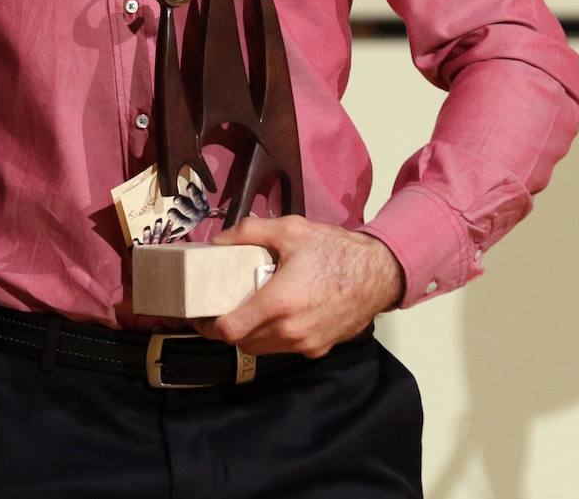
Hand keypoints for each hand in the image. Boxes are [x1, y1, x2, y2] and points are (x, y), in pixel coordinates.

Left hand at [192, 216, 404, 357]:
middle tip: (216, 310)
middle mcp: (291, 331)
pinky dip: (272, 337)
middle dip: (226, 330)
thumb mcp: (289, 229)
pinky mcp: (320, 348)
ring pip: (264, 349)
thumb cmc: (334, 250)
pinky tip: (272, 315)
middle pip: (243, 343)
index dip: (208, 326)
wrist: (379, 272)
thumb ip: (248, 232)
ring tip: (242, 310)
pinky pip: (285, 348)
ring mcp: (307, 344)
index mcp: (279, 303)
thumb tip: (217, 241)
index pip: (231, 331)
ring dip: (249, 335)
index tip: (199, 315)